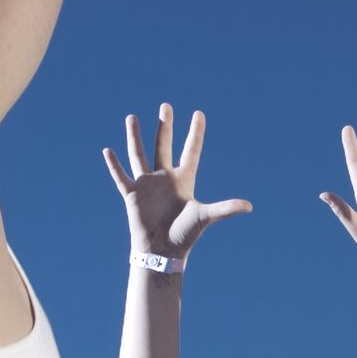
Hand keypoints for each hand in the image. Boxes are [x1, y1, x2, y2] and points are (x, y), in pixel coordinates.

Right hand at [101, 103, 250, 265]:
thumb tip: (250, 207)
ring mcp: (147, 184)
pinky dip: (114, 165)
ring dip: (135, 136)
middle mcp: (165, 178)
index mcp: (184, 180)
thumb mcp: (206, 217)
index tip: (198, 114)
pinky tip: (107, 150)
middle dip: (165, 126)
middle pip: (164, 145)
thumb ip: (226, 209)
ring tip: (132, 117)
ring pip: (139, 154)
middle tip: (166, 106)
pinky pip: (121, 176)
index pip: (191, 150)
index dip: (195, 133)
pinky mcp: (132, 194)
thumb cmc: (185, 235)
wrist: (162, 251)